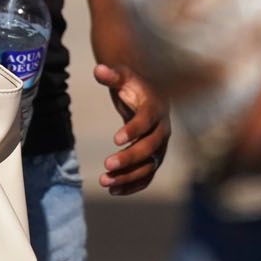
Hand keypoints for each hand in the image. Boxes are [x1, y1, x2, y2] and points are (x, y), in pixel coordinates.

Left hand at [93, 62, 169, 194]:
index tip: (115, 139)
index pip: (147, 121)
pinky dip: (132, 185)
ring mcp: (160, 147)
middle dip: (129, 158)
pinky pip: (147, 176)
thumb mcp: (122, 76)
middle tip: (107, 164)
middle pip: (150, 147)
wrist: (149, 96)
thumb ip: (111, 75)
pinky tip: (114, 190)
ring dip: (128, 176)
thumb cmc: (133, 85)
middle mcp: (162, 129)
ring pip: (149, 166)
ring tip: (104, 181)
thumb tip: (98, 69)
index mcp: (155, 108)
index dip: (133, 130)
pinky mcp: (154, 159)